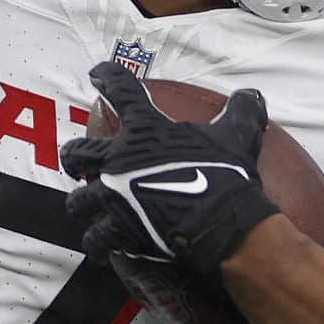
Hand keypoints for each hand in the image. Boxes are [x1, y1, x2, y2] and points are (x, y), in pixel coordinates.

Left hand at [63, 64, 278, 276]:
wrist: (220, 221)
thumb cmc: (226, 175)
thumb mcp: (238, 134)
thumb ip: (241, 111)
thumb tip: (251, 95)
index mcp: (144, 130)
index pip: (121, 91)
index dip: (106, 77)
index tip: (96, 74)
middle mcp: (119, 160)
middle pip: (78, 153)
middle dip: (73, 157)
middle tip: (76, 162)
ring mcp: (114, 196)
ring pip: (79, 201)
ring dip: (82, 204)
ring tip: (87, 209)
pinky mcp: (118, 229)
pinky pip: (96, 239)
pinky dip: (98, 244)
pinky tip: (101, 249)